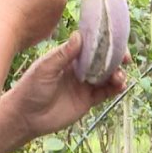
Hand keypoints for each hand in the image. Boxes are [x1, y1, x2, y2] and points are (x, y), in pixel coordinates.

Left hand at [0, 31, 127, 152]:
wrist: (26, 117)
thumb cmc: (30, 88)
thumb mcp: (45, 69)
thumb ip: (63, 54)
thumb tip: (78, 36)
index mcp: (67, 56)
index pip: (90, 45)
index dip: (104, 42)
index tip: (116, 40)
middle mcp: (78, 68)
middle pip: (103, 59)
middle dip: (116, 58)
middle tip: (125, 59)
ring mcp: (84, 84)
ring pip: (107, 76)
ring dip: (117, 74)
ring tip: (119, 77)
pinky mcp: (88, 100)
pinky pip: (106, 93)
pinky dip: (115, 89)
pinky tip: (120, 86)